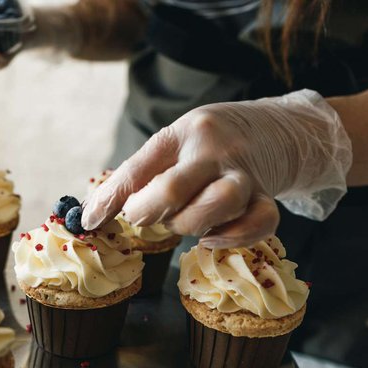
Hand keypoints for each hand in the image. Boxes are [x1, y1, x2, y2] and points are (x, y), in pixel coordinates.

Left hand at [82, 89, 351, 247]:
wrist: (278, 129)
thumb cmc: (210, 143)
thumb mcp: (174, 144)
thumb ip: (139, 174)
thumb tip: (92, 214)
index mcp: (182, 133)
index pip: (137, 168)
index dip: (109, 199)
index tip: (89, 221)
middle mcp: (214, 150)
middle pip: (173, 189)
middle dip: (148, 212)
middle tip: (142, 216)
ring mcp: (244, 174)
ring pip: (217, 205)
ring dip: (190, 224)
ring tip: (182, 221)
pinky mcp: (269, 197)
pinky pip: (258, 224)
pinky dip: (231, 238)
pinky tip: (212, 237)